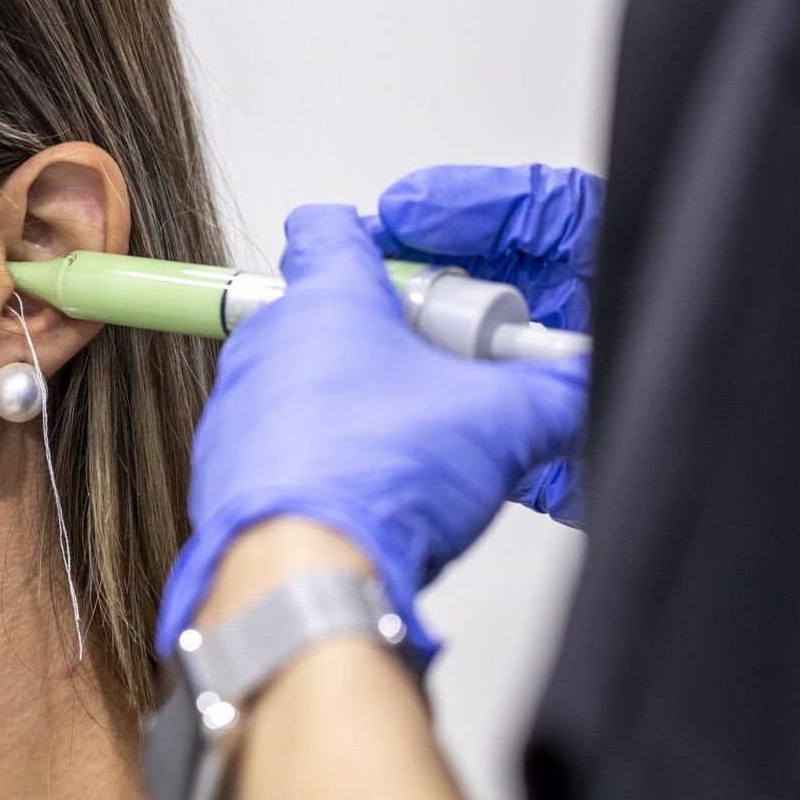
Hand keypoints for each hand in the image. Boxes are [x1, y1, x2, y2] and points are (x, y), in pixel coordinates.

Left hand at [156, 205, 588, 665]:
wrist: (305, 572)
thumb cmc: (380, 479)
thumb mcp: (502, 421)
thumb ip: (552, 389)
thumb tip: (576, 384)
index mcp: (328, 298)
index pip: (328, 228)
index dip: (367, 238)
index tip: (401, 267)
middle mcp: (268, 340)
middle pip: (320, 308)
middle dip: (374, 333)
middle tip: (428, 373)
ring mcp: (237, 400)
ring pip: (294, 374)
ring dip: (340, 395)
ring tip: (397, 439)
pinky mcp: (223, 459)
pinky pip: (271, 436)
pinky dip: (308, 449)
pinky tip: (355, 483)